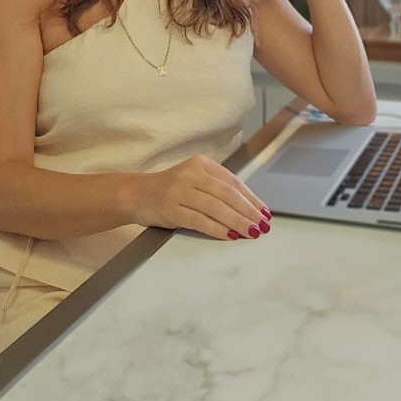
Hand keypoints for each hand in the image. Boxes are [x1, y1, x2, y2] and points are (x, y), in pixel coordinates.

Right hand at [133, 154, 271, 240]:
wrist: (136, 194)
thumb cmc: (171, 189)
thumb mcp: (194, 179)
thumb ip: (217, 187)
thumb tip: (249, 207)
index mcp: (201, 163)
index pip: (233, 182)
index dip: (251, 198)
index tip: (264, 213)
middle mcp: (191, 173)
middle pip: (227, 194)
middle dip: (248, 212)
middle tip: (262, 225)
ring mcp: (179, 190)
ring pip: (216, 208)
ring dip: (237, 222)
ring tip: (251, 232)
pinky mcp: (170, 209)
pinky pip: (199, 220)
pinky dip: (217, 229)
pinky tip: (230, 236)